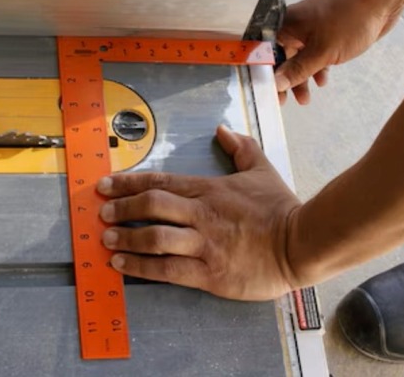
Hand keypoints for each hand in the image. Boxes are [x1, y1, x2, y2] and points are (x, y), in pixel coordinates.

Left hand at [96, 125, 300, 300]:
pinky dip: (141, 268)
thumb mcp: (261, 170)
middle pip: (151, 206)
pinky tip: (123, 266)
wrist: (301, 244)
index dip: (128, 182)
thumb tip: (223, 130)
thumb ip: (240, 148)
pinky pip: (168, 269)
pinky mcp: (209, 273)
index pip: (161, 181)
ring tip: (106, 239)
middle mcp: (201, 214)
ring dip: (126, 238)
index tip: (105, 184)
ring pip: (155, 238)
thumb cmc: (280, 209)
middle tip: (102, 211)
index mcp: (209, 189)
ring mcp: (203, 244)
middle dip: (122, 207)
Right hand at [277, 0, 398, 104]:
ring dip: (302, 76)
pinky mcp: (327, 30)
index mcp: (287, 24)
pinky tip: (322, 79)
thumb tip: (278, 83)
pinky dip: (317, 66)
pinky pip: (315, 52)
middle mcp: (296, 24)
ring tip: (305, 97)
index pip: (267, 52)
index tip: (270, 91)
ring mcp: (312, 27)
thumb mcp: (321, 52)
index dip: (267, 74)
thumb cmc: (350, 17)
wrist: (381, 0)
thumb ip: (298, 70)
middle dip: (286, 79)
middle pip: (282, 56)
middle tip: (286, 99)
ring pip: (300, 56)